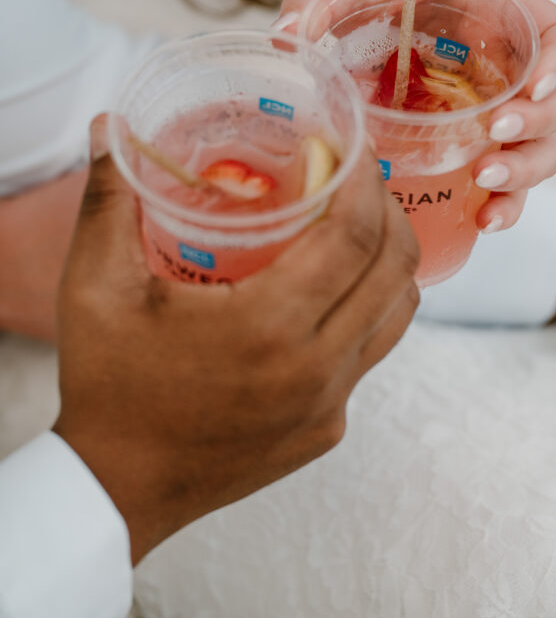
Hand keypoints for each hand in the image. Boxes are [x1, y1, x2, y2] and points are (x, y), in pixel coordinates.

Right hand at [54, 116, 419, 562]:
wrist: (116, 489)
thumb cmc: (107, 386)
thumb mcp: (95, 287)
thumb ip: (106, 200)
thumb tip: (109, 129)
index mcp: (269, 328)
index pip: (354, 236)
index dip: (365, 181)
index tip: (355, 148)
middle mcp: (317, 369)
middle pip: (395, 270)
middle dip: (389, 211)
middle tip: (359, 180)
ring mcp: (329, 406)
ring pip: (397, 315)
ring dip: (389, 263)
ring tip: (355, 229)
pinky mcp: (327, 430)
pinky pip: (369, 356)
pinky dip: (365, 312)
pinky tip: (325, 295)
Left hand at [277, 0, 555, 233]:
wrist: (386, 6)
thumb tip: (284, 33)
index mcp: (505, 15)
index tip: (535, 81)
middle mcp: (516, 67)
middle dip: (539, 127)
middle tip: (496, 135)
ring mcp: (504, 111)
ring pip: (546, 150)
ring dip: (526, 174)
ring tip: (485, 183)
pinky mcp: (482, 147)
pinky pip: (512, 182)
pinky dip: (507, 205)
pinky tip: (483, 222)